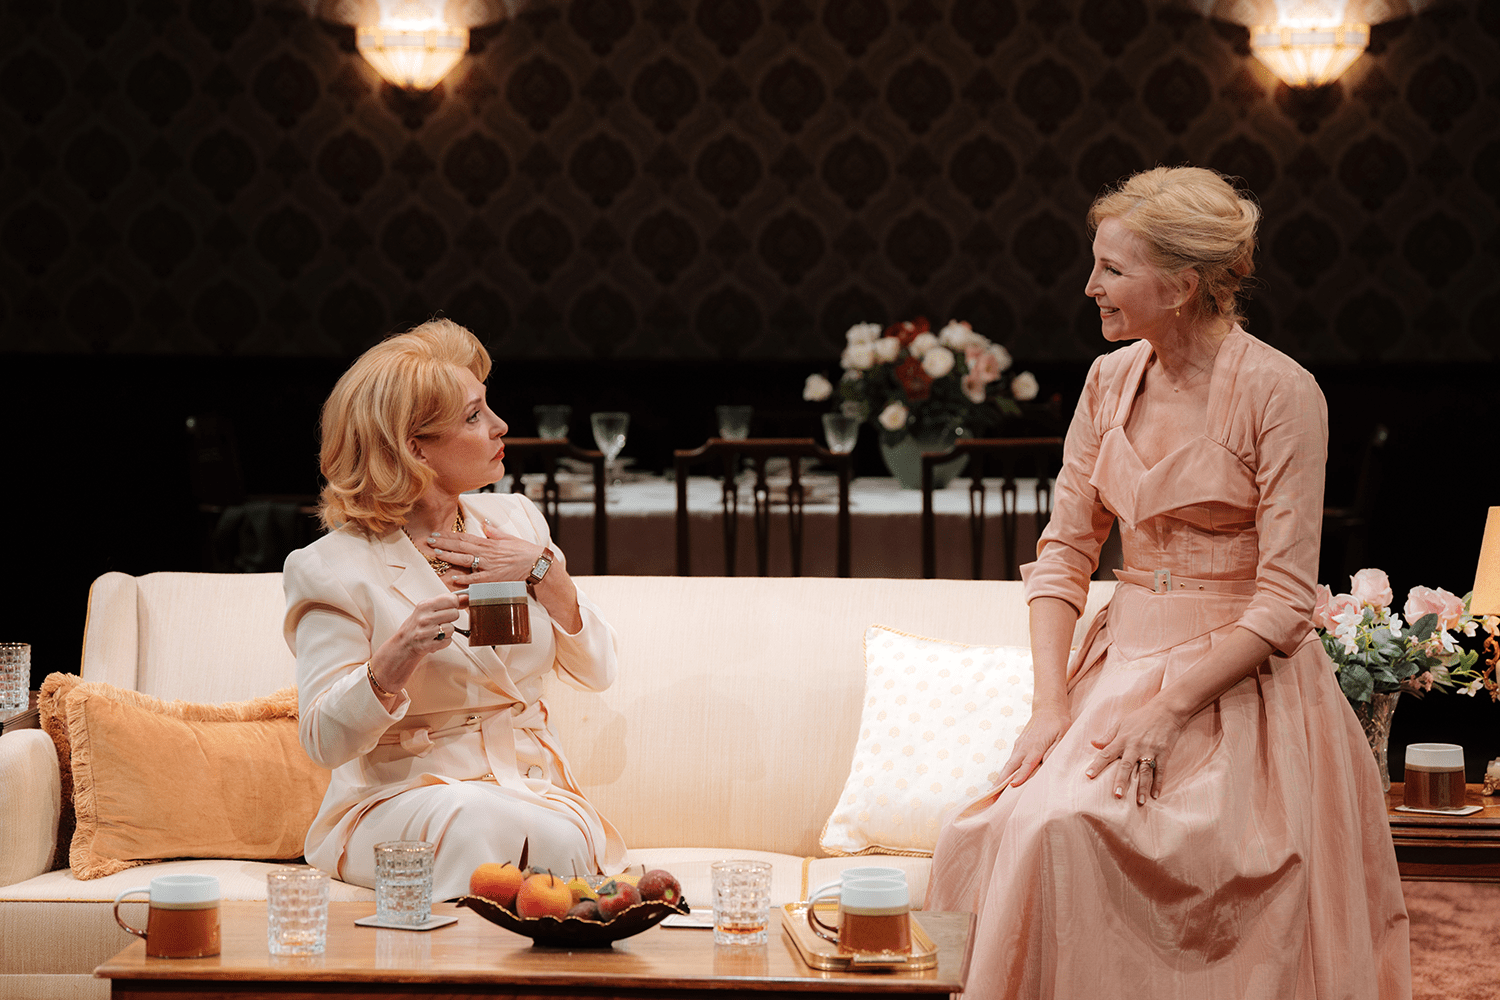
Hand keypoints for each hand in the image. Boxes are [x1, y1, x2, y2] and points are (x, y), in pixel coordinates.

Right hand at [369, 591, 467, 694]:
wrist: (404, 644)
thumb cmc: (417, 624)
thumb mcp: (428, 609)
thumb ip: (446, 602)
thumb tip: (467, 597)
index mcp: (424, 605)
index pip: (451, 599)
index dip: (454, 604)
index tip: (450, 607)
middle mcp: (425, 618)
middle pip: (455, 614)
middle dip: (451, 618)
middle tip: (441, 621)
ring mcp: (426, 632)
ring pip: (452, 628)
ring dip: (448, 631)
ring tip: (437, 631)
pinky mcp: (429, 645)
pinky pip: (448, 641)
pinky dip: (445, 641)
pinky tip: (436, 639)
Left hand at [429, 520, 544, 589]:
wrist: (537, 564)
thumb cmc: (525, 551)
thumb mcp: (510, 538)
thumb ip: (495, 532)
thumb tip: (485, 524)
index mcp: (489, 543)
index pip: (464, 538)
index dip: (448, 536)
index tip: (436, 534)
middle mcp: (487, 553)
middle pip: (461, 547)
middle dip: (443, 544)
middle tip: (429, 541)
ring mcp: (490, 566)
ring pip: (466, 560)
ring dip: (450, 557)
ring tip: (436, 554)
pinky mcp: (494, 579)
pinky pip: (477, 579)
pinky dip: (465, 579)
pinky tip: (454, 578)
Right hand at [995, 703, 1070, 788]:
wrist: (1048, 707)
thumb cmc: (1058, 722)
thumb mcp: (1063, 735)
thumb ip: (1054, 750)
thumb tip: (1046, 765)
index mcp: (1036, 745)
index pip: (1026, 764)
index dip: (1020, 775)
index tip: (1012, 786)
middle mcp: (1024, 746)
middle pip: (1010, 766)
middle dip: (1001, 780)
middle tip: (992, 794)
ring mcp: (1019, 745)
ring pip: (1008, 764)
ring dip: (1001, 777)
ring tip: (993, 791)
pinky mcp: (1018, 744)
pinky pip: (1011, 760)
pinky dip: (1005, 771)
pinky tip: (1003, 780)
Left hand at [1085, 699, 1187, 804]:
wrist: (1166, 710)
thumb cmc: (1141, 717)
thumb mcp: (1121, 724)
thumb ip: (1108, 736)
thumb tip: (1092, 743)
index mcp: (1122, 739)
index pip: (1106, 753)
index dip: (1097, 765)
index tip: (1088, 776)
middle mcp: (1135, 746)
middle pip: (1126, 765)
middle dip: (1121, 780)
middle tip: (1117, 795)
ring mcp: (1150, 750)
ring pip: (1145, 771)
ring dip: (1142, 787)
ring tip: (1139, 802)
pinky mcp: (1164, 753)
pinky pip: (1161, 770)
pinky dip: (1159, 783)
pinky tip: (1155, 795)